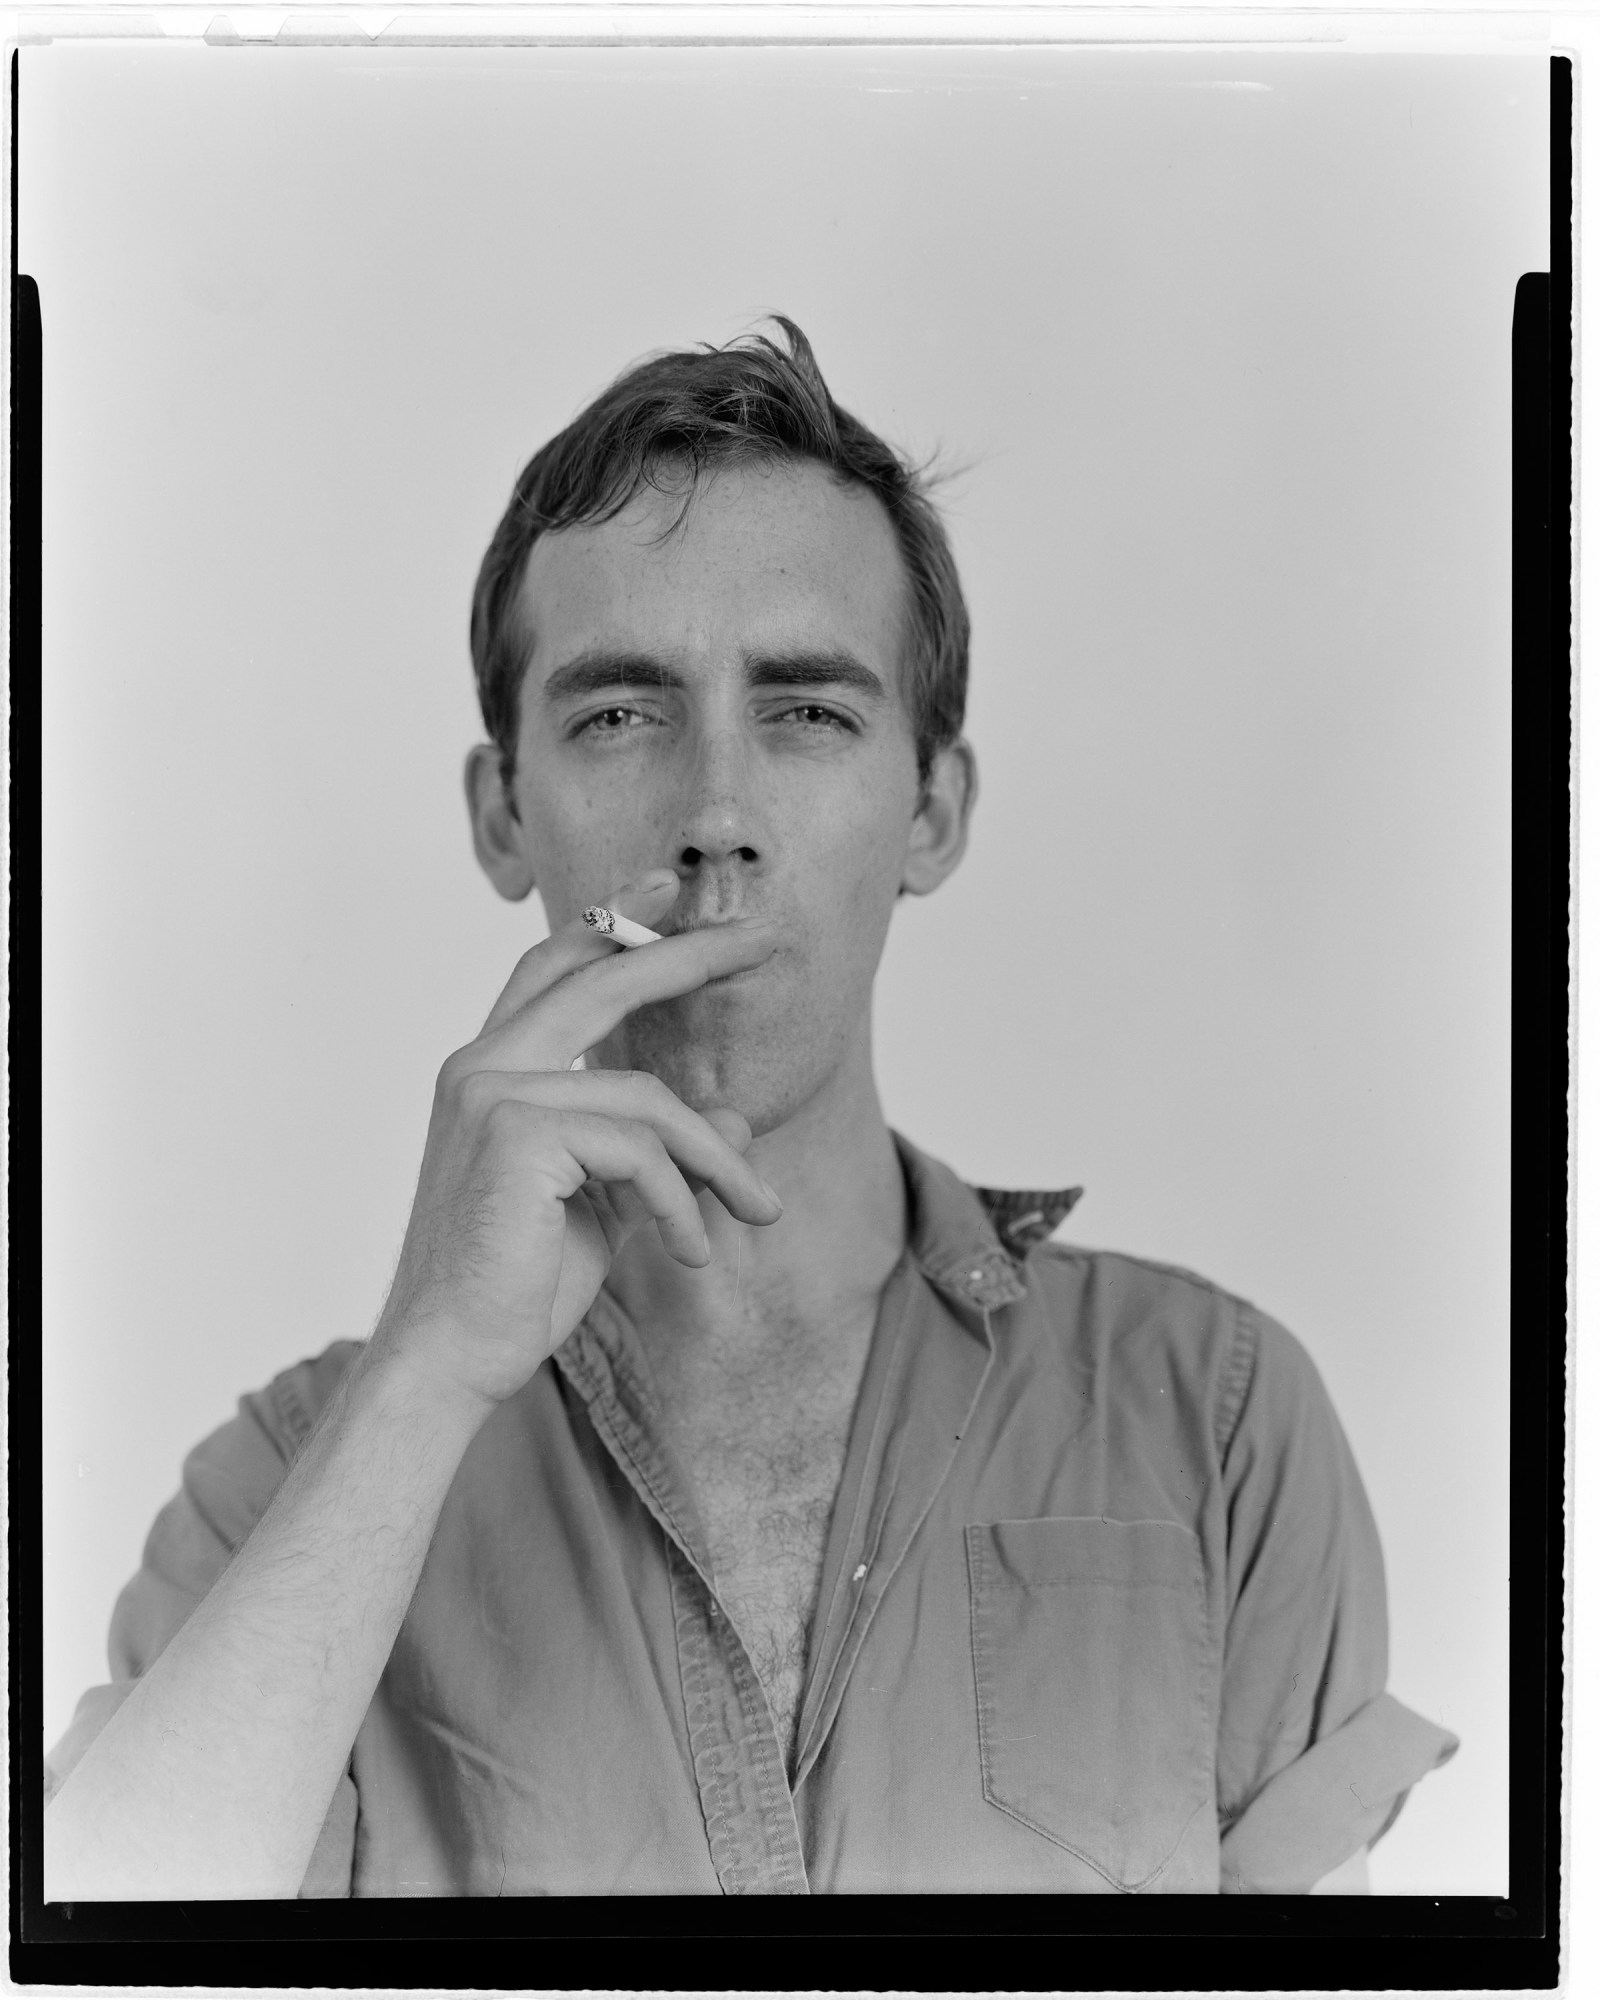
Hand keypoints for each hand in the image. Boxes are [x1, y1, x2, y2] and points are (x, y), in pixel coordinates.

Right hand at [368, 871, 781, 1413]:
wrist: (451, 1361)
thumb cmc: (517, 1287)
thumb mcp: (607, 1206)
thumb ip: (658, 1154)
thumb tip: (737, 1120)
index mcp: (489, 1072)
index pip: (554, 969)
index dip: (614, 920)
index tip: (671, 883)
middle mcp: (480, 1067)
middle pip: (599, 978)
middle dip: (688, 952)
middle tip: (766, 938)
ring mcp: (492, 1095)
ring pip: (647, 1098)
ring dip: (717, 1162)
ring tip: (758, 1216)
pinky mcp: (517, 1136)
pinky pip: (641, 1148)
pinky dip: (681, 1203)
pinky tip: (691, 1251)